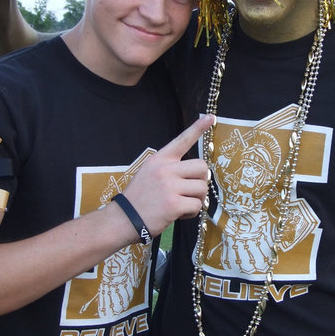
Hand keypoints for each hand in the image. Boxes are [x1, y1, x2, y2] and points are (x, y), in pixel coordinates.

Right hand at [122, 115, 213, 235]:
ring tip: (182, 204)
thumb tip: (197, 174)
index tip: (211, 117)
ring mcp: (169, 186)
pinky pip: (197, 205)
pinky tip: (179, 214)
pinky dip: (191, 213)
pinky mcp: (173, 204)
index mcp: (159, 160)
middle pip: (202, 167)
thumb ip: (170, 169)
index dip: (198, 128)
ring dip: (196, 199)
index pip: (182, 140)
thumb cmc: (139, 198)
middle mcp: (165, 169)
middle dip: (201, 181)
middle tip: (190, 191)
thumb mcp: (149, 173)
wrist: (123, 219)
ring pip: (202, 188)